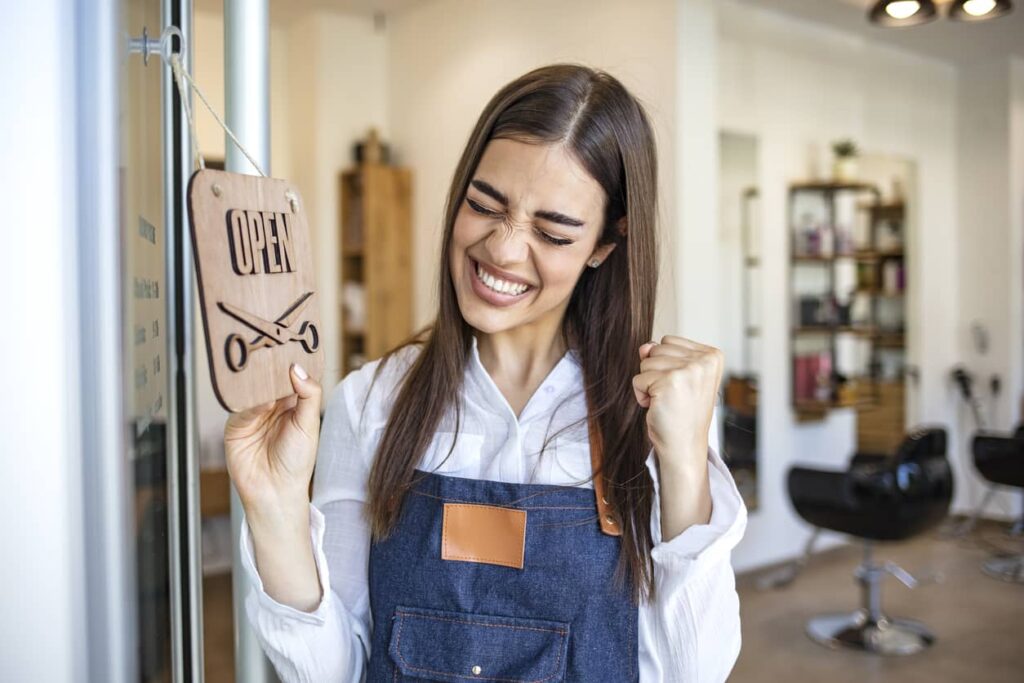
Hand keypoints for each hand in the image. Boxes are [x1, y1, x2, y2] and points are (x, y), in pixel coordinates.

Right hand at [224, 363, 321, 516]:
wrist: (275, 491)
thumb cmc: (296, 461)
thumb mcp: (309, 425)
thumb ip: (308, 395)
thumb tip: (298, 368)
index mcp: (292, 403)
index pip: (290, 376)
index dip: (292, 363)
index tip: (294, 345)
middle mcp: (271, 406)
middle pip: (269, 380)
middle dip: (272, 367)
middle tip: (276, 349)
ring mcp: (252, 414)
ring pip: (253, 391)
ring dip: (259, 382)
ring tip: (267, 371)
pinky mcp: (236, 426)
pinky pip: (241, 408)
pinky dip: (251, 404)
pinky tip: (262, 402)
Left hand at [632, 335, 723, 471]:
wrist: (684, 445)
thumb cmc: (681, 412)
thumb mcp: (676, 376)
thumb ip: (661, 355)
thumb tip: (644, 347)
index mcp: (712, 355)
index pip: (669, 341)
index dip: (666, 364)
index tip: (681, 385)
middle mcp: (704, 360)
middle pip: (657, 349)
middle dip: (656, 372)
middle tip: (673, 395)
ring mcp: (688, 370)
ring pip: (645, 362)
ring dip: (649, 384)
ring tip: (666, 401)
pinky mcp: (670, 381)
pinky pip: (638, 379)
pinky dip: (641, 395)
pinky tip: (658, 406)